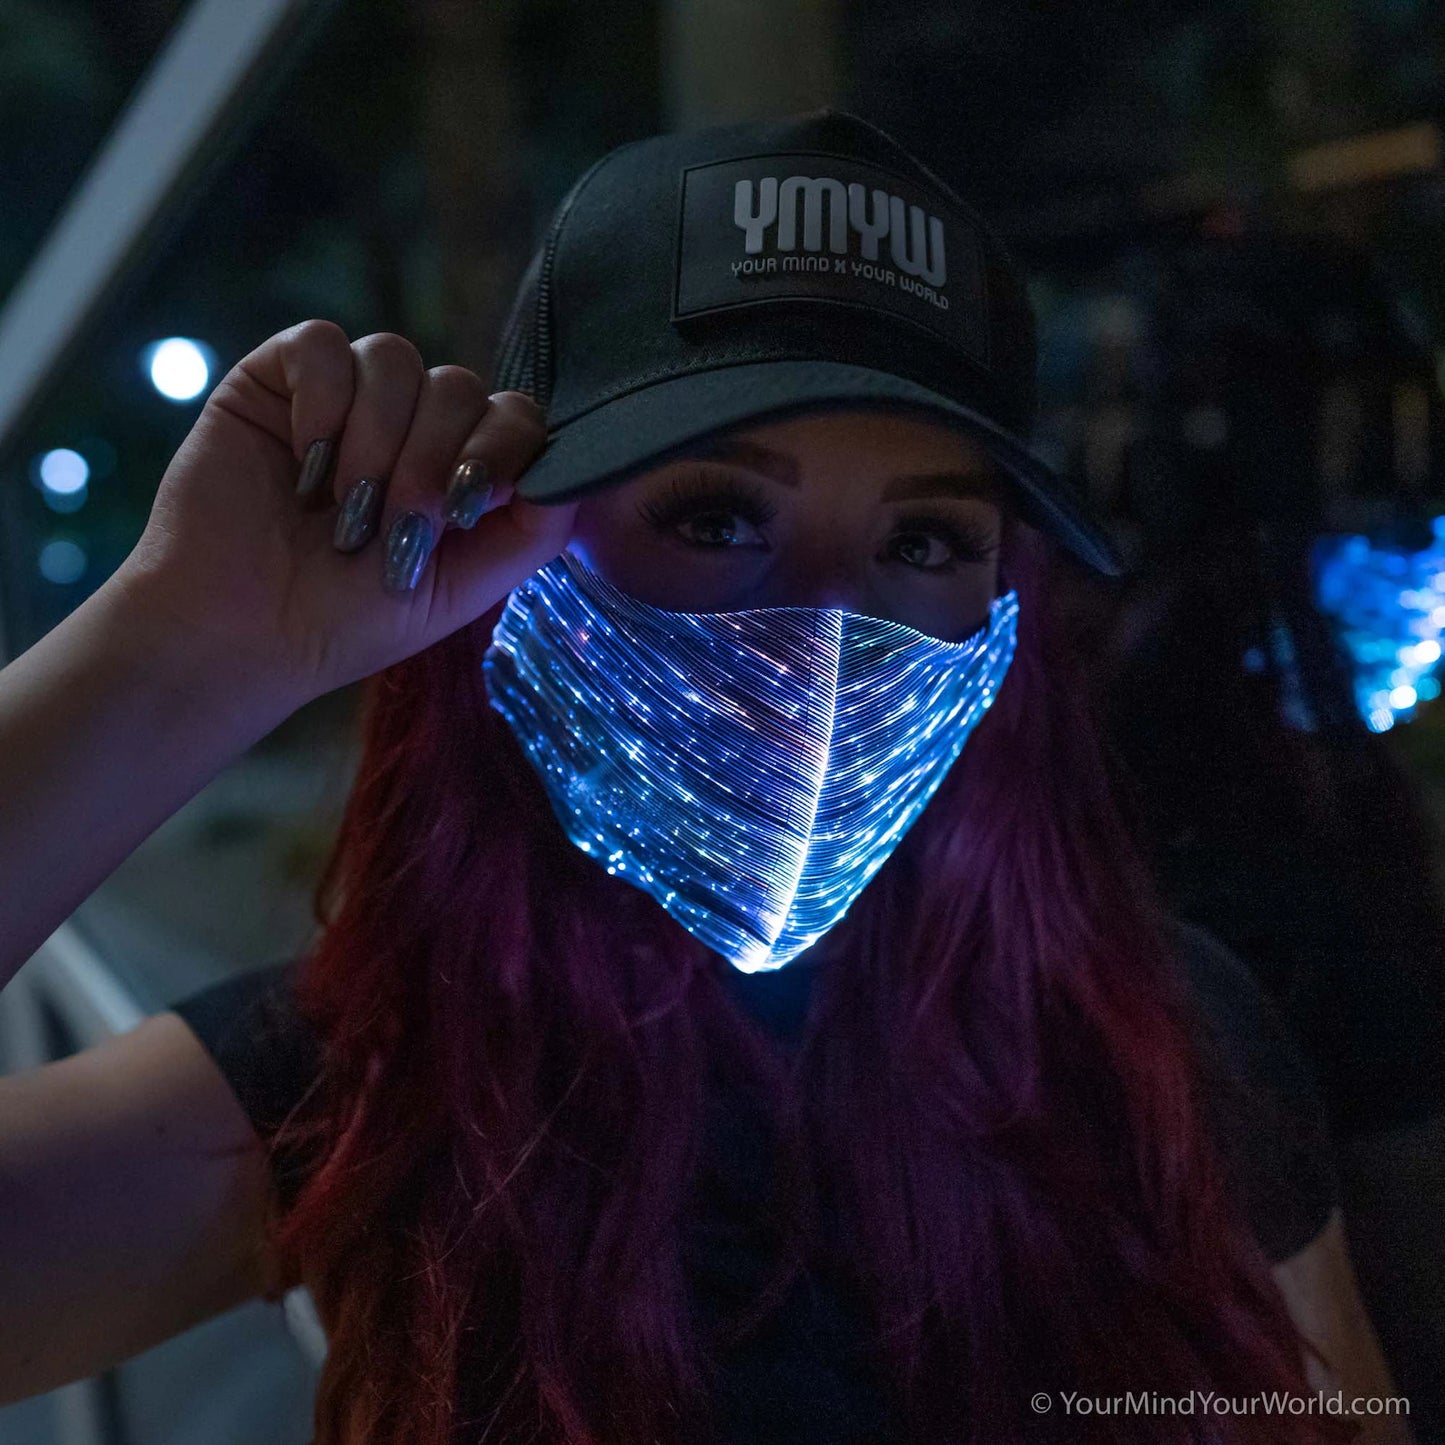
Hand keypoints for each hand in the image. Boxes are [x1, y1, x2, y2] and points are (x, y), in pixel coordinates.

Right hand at [110, 319, 576, 710]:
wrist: (242, 632)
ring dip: (377, 440)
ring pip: (395, 358)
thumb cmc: (349, 620)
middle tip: (391, 526)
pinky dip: (321, 403)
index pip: (515, 418)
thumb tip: (581, 476)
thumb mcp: (463, 589)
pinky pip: (321, 345)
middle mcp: (410, 426)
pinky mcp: (278, 379)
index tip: (468, 507)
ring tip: (344, 509)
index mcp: (459, 470)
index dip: (500, 450)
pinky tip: (304, 463)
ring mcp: (346, 398)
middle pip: (460, 387)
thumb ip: (532, 531)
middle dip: (431, 462)